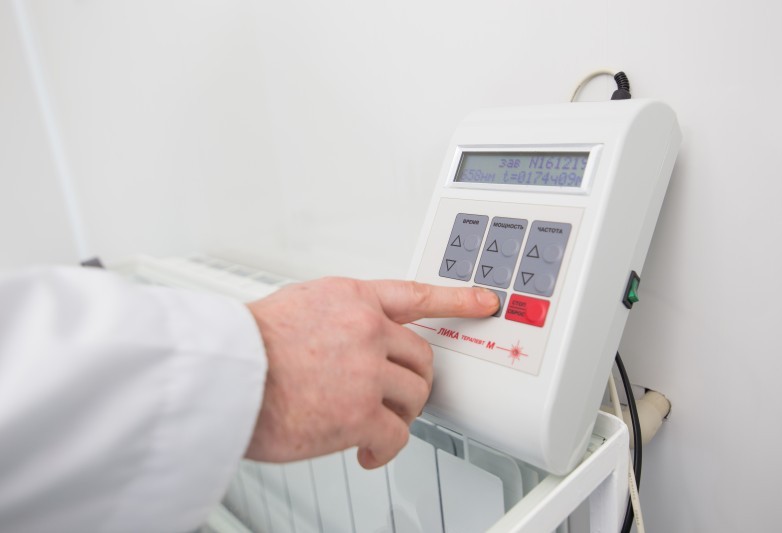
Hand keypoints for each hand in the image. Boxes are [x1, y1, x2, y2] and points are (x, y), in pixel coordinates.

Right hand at [244, 277, 498, 468]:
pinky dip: (383, 451)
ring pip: (414, 397)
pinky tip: (364, 453)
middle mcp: (366, 329)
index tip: (485, 302)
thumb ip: (335, 319)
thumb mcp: (296, 308)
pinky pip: (396, 436)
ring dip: (398, 416)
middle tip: (397, 399)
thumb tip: (349, 341)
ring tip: (373, 426)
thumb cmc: (245, 347)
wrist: (223, 376)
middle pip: (420, 358)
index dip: (457, 300)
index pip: (416, 295)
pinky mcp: (360, 413)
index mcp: (351, 299)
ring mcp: (366, 370)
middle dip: (412, 382)